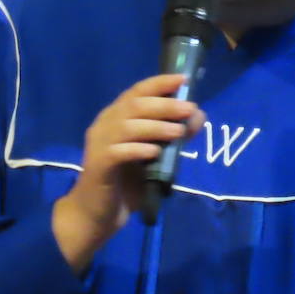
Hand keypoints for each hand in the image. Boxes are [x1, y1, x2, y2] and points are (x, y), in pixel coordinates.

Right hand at [52, 74, 203, 272]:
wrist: (97, 214)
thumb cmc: (125, 182)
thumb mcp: (155, 156)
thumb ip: (173, 135)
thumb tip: (197, 115)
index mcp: (116, 117)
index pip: (136, 91)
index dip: (159, 83)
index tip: (182, 80)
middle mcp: (104, 125)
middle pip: (133, 105)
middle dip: (163, 105)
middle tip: (187, 109)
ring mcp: (98, 145)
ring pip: (126, 126)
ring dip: (155, 126)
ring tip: (177, 132)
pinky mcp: (97, 166)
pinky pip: (117, 152)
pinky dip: (138, 149)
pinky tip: (154, 152)